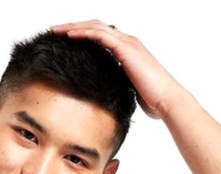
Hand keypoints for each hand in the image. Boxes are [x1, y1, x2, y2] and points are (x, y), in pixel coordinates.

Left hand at [49, 21, 185, 118]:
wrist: (166, 100)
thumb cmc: (153, 100)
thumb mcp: (128, 90)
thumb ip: (118, 85)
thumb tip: (106, 93)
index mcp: (127, 51)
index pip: (100, 36)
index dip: (82, 36)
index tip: (64, 41)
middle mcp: (127, 42)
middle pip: (95, 27)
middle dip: (73, 27)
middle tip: (54, 31)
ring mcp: (127, 43)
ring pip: (95, 27)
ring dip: (73, 27)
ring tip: (56, 30)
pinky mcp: (125, 48)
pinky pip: (99, 35)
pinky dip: (83, 33)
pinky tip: (69, 35)